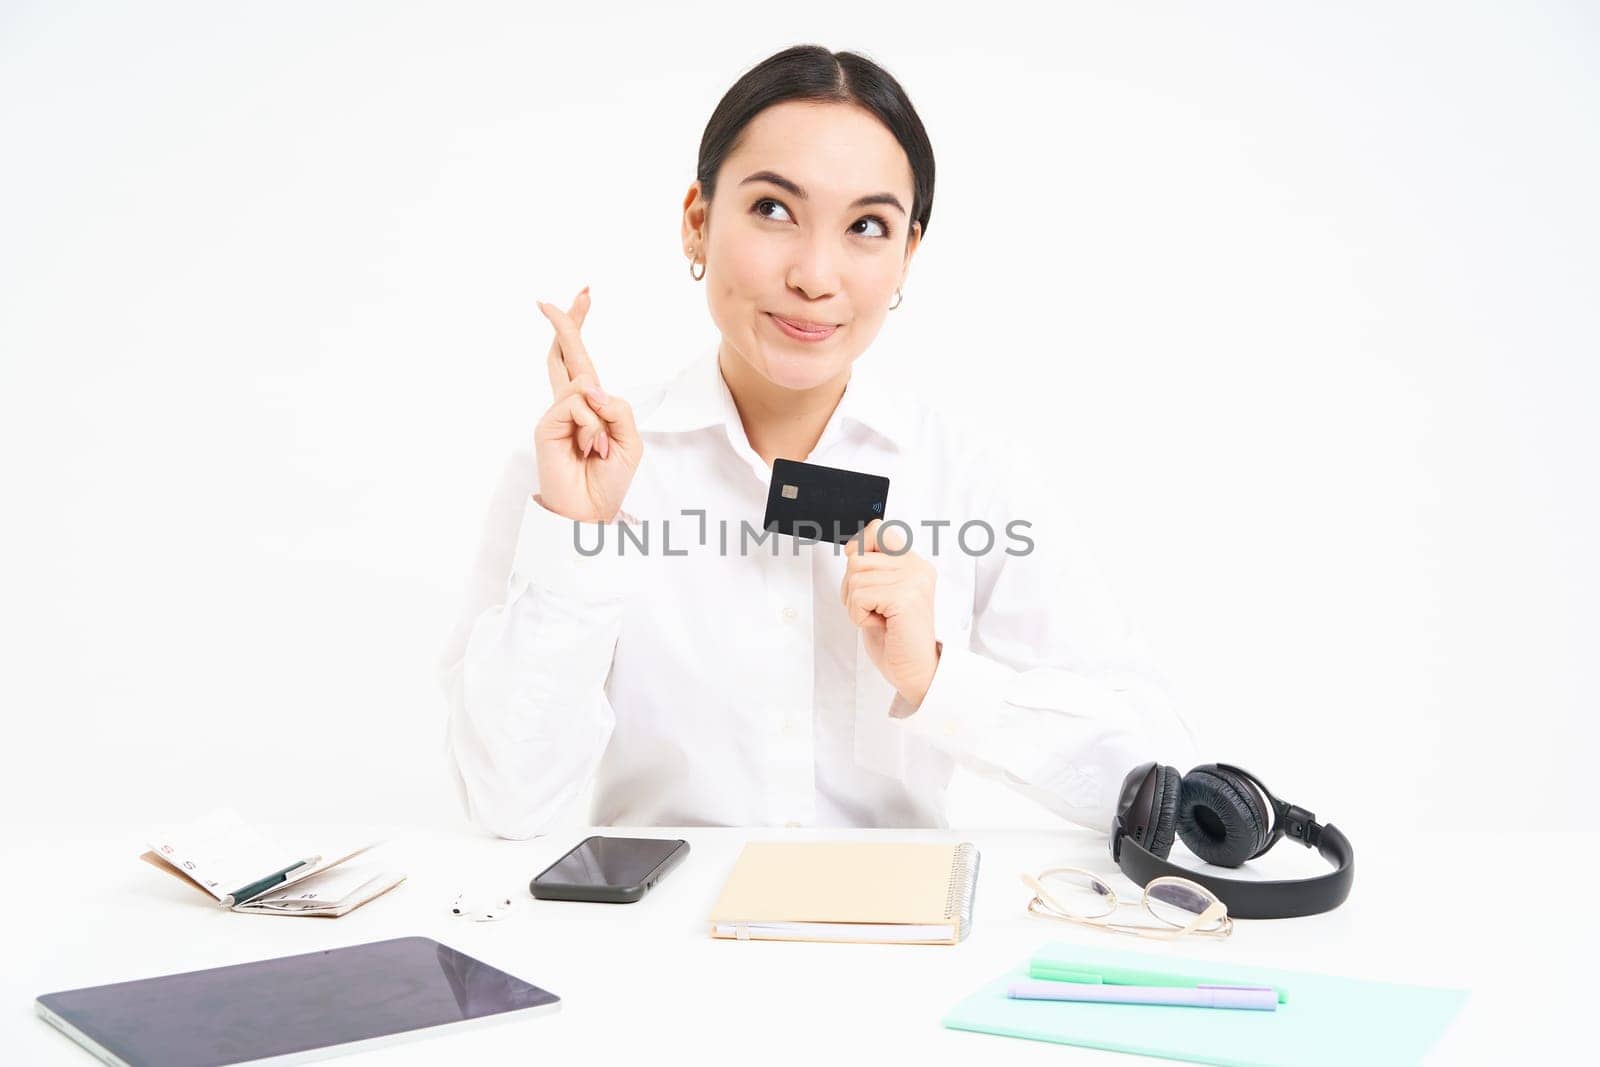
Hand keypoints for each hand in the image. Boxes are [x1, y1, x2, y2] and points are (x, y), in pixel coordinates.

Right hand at [532, 287, 642, 522]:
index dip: (579, 327)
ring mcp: (556, 414)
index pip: (582, 360)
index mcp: (590, 405)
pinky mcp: (546, 425)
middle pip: (564, 353)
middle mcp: (569, 404)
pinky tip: (587, 449)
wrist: (590, 511)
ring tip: (597, 449)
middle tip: (570, 293)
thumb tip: (589, 387)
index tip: (583, 295)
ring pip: (580, 383)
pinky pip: (576, 405)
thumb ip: (617, 408)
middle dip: (568, 322)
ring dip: (599, 419)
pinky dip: (590, 426)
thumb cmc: (608, 479)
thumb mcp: (629, 439)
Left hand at [840, 519, 942, 711]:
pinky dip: (859, 615)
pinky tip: (880, 625)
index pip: (877, 529)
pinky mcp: (905, 597)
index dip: (858, 549)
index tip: (862, 577)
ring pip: (855, 576)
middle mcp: (917, 567)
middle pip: (857, 557)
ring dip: (856, 604)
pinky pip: (859, 596)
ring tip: (878, 617)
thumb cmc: (894, 637)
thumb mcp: (879, 594)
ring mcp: (913, 580)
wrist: (914, 671)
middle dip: (852, 587)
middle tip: (871, 609)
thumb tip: (851, 547)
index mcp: (913, 563)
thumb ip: (871, 568)